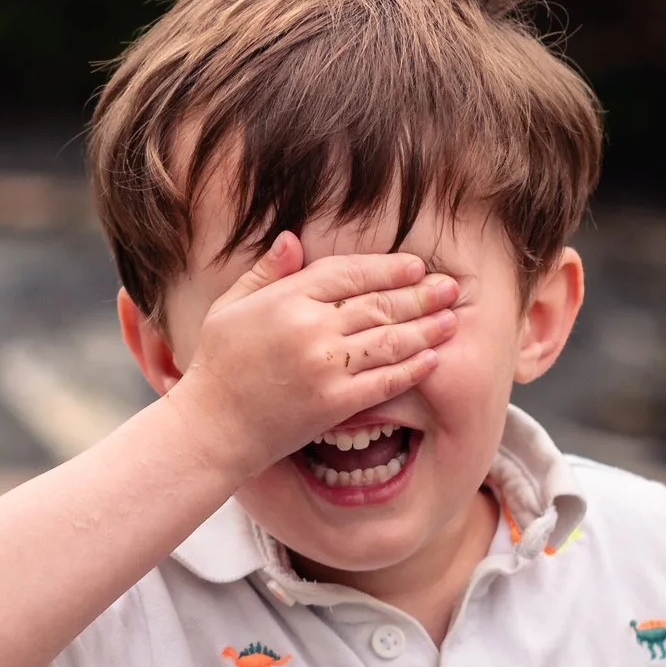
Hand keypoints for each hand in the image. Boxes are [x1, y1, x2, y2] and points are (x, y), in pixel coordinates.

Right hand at [165, 233, 459, 478]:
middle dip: (420, 294)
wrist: (213, 428)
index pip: (348, 272)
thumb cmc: (219, 365)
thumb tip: (293, 238)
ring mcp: (325, 367)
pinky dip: (412, 369)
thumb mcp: (231, 307)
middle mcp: (310, 328)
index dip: (387, 268)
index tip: (415, 266)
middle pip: (378, 303)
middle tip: (451, 288)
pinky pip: (384, 381)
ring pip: (390, 340)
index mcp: (285, 298)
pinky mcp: (335, 403)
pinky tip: (433, 358)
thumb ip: (266, 273)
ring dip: (427, 328)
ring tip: (452, 319)